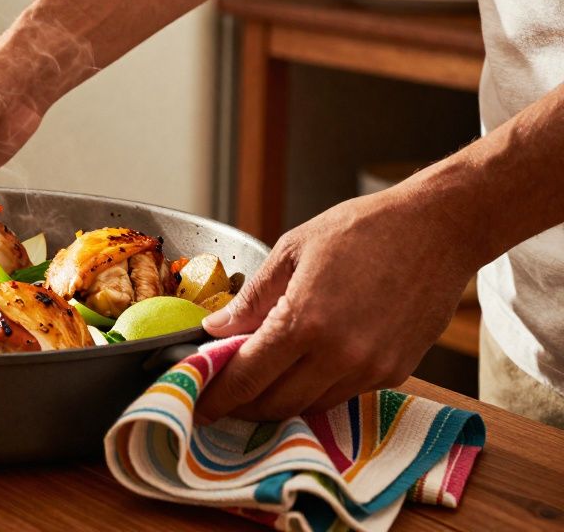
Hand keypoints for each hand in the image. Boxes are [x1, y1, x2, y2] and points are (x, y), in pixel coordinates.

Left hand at [194, 188, 475, 422]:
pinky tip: (302, 370)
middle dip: (242, 406)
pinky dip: (315, 390)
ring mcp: (370, 369)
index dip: (218, 396)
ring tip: (257, 384)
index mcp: (305, 321)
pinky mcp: (394, 373)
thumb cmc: (362, 230)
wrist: (437, 230)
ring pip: (309, 405)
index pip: (248, 377)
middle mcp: (339, 355)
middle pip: (275, 403)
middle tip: (222, 396)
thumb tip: (215, 330)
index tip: (199, 403)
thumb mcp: (292, 251)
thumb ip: (251, 299)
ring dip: (278, 401)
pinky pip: (342, 394)